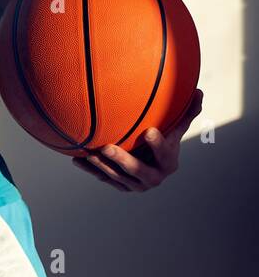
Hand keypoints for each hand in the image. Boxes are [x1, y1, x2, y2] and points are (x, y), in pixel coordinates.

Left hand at [71, 88, 203, 191]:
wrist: (150, 163)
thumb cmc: (161, 138)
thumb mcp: (174, 128)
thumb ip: (185, 112)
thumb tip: (200, 90)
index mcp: (169, 162)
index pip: (165, 154)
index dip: (158, 144)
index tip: (150, 130)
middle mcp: (154, 178)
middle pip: (139, 170)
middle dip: (123, 160)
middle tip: (107, 147)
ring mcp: (136, 185)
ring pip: (118, 177)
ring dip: (103, 166)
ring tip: (90, 154)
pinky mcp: (120, 186)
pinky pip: (104, 178)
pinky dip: (90, 170)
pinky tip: (77, 160)